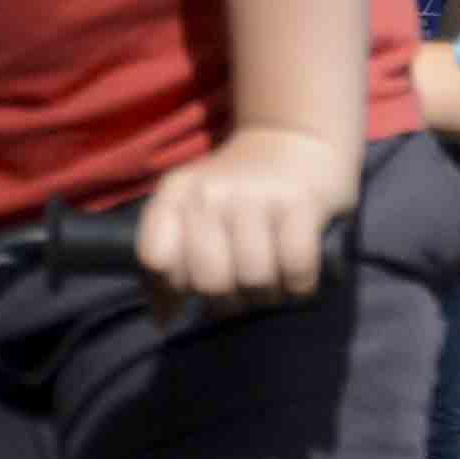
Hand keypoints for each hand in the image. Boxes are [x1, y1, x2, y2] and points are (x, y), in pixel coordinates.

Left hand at [133, 122, 355, 311]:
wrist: (295, 138)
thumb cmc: (240, 191)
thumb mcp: (194, 209)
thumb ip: (171, 260)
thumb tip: (162, 320)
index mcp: (177, 193)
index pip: (157, 259)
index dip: (174, 289)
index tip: (192, 291)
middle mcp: (212, 192)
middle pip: (209, 280)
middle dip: (227, 302)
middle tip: (239, 294)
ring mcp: (258, 196)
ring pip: (255, 278)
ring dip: (265, 297)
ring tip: (270, 287)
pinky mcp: (302, 204)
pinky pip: (296, 269)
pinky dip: (298, 287)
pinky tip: (295, 280)